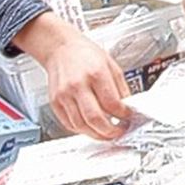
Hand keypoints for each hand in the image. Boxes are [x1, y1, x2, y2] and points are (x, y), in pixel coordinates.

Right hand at [22, 15, 131, 140]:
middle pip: (95, 118)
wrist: (61, 49)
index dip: (123, 115)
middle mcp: (78, 85)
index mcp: (96, 73)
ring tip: (107, 133)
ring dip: (97, 134)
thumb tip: (128, 107)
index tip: (128, 117)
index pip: (112, 103)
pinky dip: (83, 130)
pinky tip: (91, 128)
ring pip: (81, 126)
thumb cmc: (85, 54)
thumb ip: (121, 87)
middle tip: (119, 131)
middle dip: (110, 131)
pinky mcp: (55, 103)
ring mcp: (64, 95)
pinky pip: (69, 124)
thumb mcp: (111, 65)